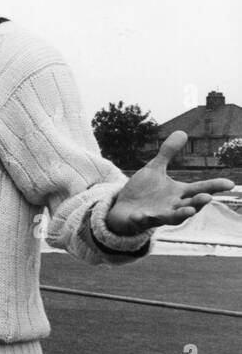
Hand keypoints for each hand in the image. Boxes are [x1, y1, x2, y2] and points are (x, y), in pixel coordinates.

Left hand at [105, 131, 234, 234]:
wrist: (122, 209)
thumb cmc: (143, 191)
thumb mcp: (154, 169)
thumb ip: (167, 153)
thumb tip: (182, 132)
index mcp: (178, 193)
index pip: (199, 189)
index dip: (214, 186)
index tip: (231, 184)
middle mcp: (172, 206)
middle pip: (190, 205)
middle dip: (198, 202)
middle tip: (208, 196)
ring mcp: (157, 215)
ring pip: (172, 217)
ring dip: (181, 214)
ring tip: (190, 210)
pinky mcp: (140, 221)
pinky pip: (143, 221)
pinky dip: (143, 219)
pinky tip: (141, 215)